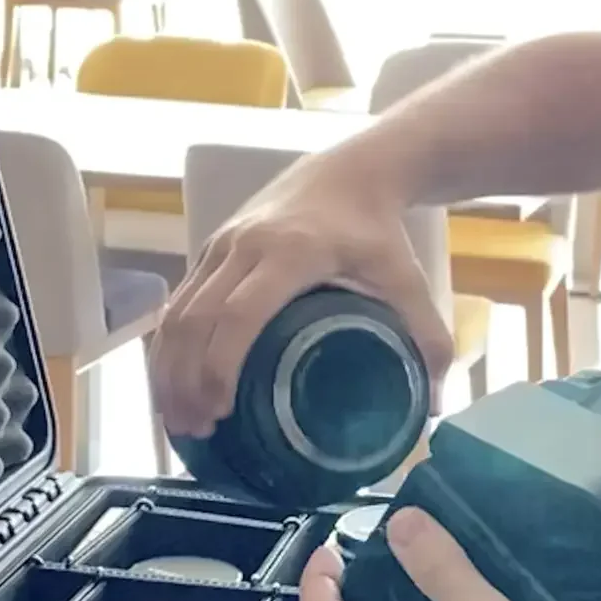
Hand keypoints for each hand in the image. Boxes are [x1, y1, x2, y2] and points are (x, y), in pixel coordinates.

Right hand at [149, 153, 454, 435]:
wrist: (351, 169)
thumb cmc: (377, 229)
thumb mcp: (407, 279)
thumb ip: (427, 338)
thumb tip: (431, 406)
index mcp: (291, 253)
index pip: (241, 315)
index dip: (221, 366)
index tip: (219, 411)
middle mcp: (245, 246)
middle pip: (198, 320)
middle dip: (186, 380)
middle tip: (194, 431)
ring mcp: (221, 244)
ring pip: (179, 311)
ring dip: (168, 367)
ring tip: (177, 419)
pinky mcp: (211, 247)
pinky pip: (179, 301)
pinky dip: (168, 345)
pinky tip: (171, 382)